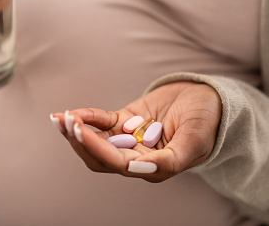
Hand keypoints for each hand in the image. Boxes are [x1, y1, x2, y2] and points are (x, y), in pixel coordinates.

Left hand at [51, 81, 220, 181]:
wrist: (209, 99)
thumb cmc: (207, 121)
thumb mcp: (194, 140)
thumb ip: (170, 158)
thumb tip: (140, 168)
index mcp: (153, 167)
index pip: (117, 163)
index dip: (96, 148)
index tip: (79, 130)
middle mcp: (137, 157)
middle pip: (99, 157)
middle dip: (80, 141)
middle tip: (65, 122)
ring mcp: (129, 139)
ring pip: (96, 140)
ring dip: (76, 130)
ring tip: (58, 118)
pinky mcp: (126, 121)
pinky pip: (102, 121)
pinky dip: (88, 116)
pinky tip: (74, 111)